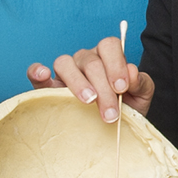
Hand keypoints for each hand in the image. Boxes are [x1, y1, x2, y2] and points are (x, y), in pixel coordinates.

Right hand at [30, 36, 153, 123]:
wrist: (113, 132)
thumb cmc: (125, 110)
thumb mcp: (140, 98)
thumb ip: (141, 83)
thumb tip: (131, 72)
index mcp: (107, 57)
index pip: (109, 46)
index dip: (116, 64)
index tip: (122, 88)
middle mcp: (85, 60)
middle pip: (90, 61)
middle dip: (103, 88)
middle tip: (110, 114)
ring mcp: (65, 72)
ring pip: (64, 62)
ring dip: (77, 82)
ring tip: (88, 101)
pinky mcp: (47, 87)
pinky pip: (36, 72)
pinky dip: (37, 71)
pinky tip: (43, 76)